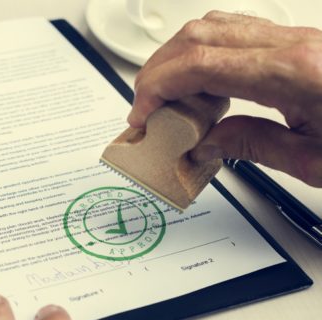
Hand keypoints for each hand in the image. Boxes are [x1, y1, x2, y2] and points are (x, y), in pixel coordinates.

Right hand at [127, 11, 321, 186]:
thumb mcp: (313, 163)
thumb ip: (249, 147)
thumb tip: (206, 143)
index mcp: (295, 74)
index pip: (200, 63)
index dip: (158, 86)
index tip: (143, 113)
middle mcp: (292, 45)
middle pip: (199, 35)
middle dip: (158, 70)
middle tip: (147, 106)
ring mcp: (294, 38)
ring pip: (213, 27)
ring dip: (177, 59)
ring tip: (168, 97)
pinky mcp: (295, 42)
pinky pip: (233, 34)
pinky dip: (202, 55)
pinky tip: (200, 84)